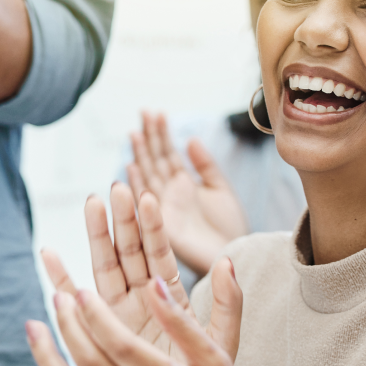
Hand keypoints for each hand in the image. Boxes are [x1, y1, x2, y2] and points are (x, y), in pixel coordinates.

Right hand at [41, 183, 240, 361]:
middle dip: (122, 221)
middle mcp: (141, 298)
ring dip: (96, 235)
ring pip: (104, 266)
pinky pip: (75, 299)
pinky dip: (60, 278)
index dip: (154, 226)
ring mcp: (117, 311)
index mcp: (170, 296)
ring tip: (90, 203)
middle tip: (116, 188)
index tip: (147, 196)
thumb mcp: (221, 343)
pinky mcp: (97, 329)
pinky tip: (49, 253)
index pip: (161, 253)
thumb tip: (228, 261)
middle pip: (129, 252)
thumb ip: (228, 304)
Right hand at [126, 113, 248, 277]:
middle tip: (144, 112)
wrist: (234, 253)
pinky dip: (137, 184)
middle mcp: (170, 194)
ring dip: (141, 154)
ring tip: (135, 132)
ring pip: (148, 176)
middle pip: (155, 161)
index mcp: (184, 185)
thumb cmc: (229, 228)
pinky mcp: (162, 223)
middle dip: (149, 137)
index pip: (168, 155)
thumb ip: (205, 165)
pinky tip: (131, 166)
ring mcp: (164, 207)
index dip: (162, 134)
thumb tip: (190, 138)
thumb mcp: (221, 189)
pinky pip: (146, 202)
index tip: (156, 112)